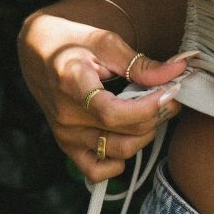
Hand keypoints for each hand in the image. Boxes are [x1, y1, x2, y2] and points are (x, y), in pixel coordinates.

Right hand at [17, 9, 192, 182]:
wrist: (36, 51)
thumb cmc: (71, 42)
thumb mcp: (105, 43)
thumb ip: (141, 64)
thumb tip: (177, 71)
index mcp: (72, 84)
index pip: (113, 113)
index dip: (148, 108)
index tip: (169, 92)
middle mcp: (67, 115)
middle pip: (125, 132)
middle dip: (157, 116)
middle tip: (168, 96)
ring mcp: (66, 134)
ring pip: (120, 152)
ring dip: (145, 135)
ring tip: (151, 113)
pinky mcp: (67, 145)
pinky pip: (96, 171)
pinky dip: (118, 162)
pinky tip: (127, 138)